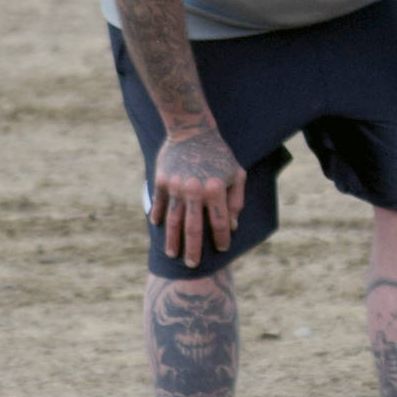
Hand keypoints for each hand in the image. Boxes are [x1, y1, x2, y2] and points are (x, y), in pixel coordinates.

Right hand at [152, 127, 245, 267]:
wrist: (192, 131)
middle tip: (192, 265)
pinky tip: (159, 227)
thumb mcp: (236, 174)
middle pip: (193, 229)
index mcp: (216, 190)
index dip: (221, 239)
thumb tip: (232, 226)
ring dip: (172, 240)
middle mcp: (195, 191)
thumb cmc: (219, 154)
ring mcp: (175, 187)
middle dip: (193, 250)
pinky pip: (160, 205)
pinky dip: (159, 217)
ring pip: (173, 221)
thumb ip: (236, 200)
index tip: (221, 250)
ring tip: (172, 254)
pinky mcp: (161, 181)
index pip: (219, 223)